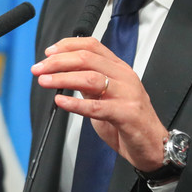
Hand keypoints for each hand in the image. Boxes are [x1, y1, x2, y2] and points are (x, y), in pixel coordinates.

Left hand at [32, 36, 168, 171]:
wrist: (152, 146)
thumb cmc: (129, 121)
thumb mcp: (106, 96)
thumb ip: (89, 84)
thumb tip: (64, 73)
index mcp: (119, 69)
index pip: (92, 46)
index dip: (68, 46)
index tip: (49, 52)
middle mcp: (124, 77)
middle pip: (87, 58)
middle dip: (58, 61)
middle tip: (39, 68)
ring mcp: (127, 94)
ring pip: (90, 78)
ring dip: (63, 78)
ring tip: (45, 81)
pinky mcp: (126, 114)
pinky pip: (96, 106)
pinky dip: (75, 103)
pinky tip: (61, 102)